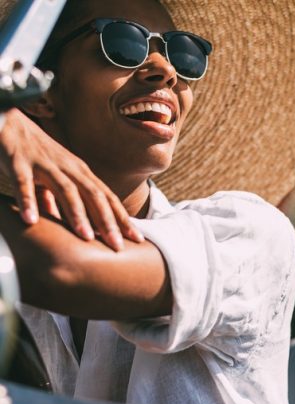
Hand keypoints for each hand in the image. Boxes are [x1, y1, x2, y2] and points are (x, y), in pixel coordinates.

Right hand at [0, 108, 143, 250]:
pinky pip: (25, 183)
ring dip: (77, 214)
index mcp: (81, 173)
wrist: (8, 120)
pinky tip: (31, 221)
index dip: (123, 218)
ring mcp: (46, 164)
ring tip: (86, 238)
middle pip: (94, 196)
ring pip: (67, 190)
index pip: (108, 198)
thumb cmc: (36, 155)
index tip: (137, 239)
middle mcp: (69, 168)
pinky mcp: (20, 161)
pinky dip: (28, 201)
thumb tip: (69, 226)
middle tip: (118, 246)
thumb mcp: (54, 180)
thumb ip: (61, 202)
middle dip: (108, 222)